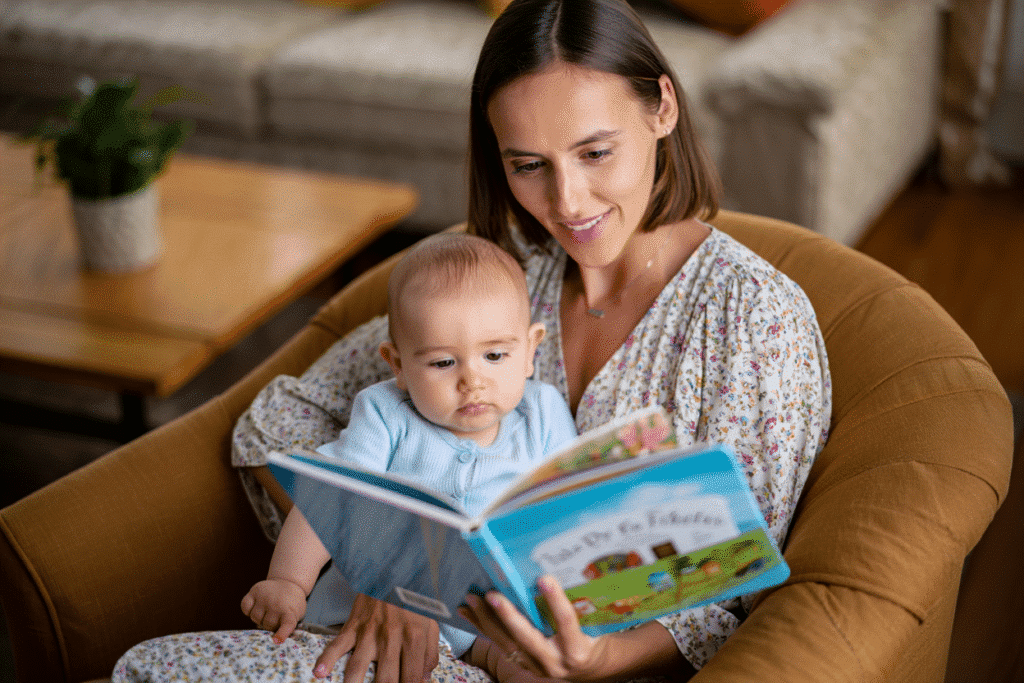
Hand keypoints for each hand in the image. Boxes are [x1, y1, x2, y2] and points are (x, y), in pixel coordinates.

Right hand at [241, 578, 306, 643]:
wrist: (289, 583)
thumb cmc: (292, 604)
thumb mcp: (296, 615)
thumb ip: (286, 627)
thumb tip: (273, 641)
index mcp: (290, 611)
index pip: (287, 624)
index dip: (281, 634)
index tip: (276, 641)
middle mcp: (276, 604)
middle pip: (266, 625)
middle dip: (269, 626)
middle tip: (274, 619)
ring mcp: (265, 597)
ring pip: (255, 617)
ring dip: (259, 618)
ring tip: (266, 612)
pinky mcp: (255, 591)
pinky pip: (245, 607)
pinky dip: (248, 610)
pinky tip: (255, 607)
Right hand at [312, 593, 439, 681]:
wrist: (395, 570)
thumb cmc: (414, 599)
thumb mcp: (431, 623)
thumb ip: (430, 652)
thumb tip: (425, 678)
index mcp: (413, 638)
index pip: (412, 677)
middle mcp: (391, 638)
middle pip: (386, 680)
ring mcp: (369, 633)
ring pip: (358, 667)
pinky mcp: (353, 626)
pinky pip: (337, 644)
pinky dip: (327, 660)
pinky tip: (320, 672)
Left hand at [459, 576, 610, 681]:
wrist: (588, 668)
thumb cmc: (591, 637)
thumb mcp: (592, 623)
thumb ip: (580, 603)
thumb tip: (563, 567)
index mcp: (577, 649)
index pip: (566, 622)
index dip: (556, 601)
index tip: (544, 578)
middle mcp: (555, 662)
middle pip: (527, 638)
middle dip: (507, 616)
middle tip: (491, 594)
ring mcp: (537, 666)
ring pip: (507, 644)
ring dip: (486, 621)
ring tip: (471, 600)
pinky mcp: (524, 666)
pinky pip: (500, 646)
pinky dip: (484, 628)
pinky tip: (470, 613)